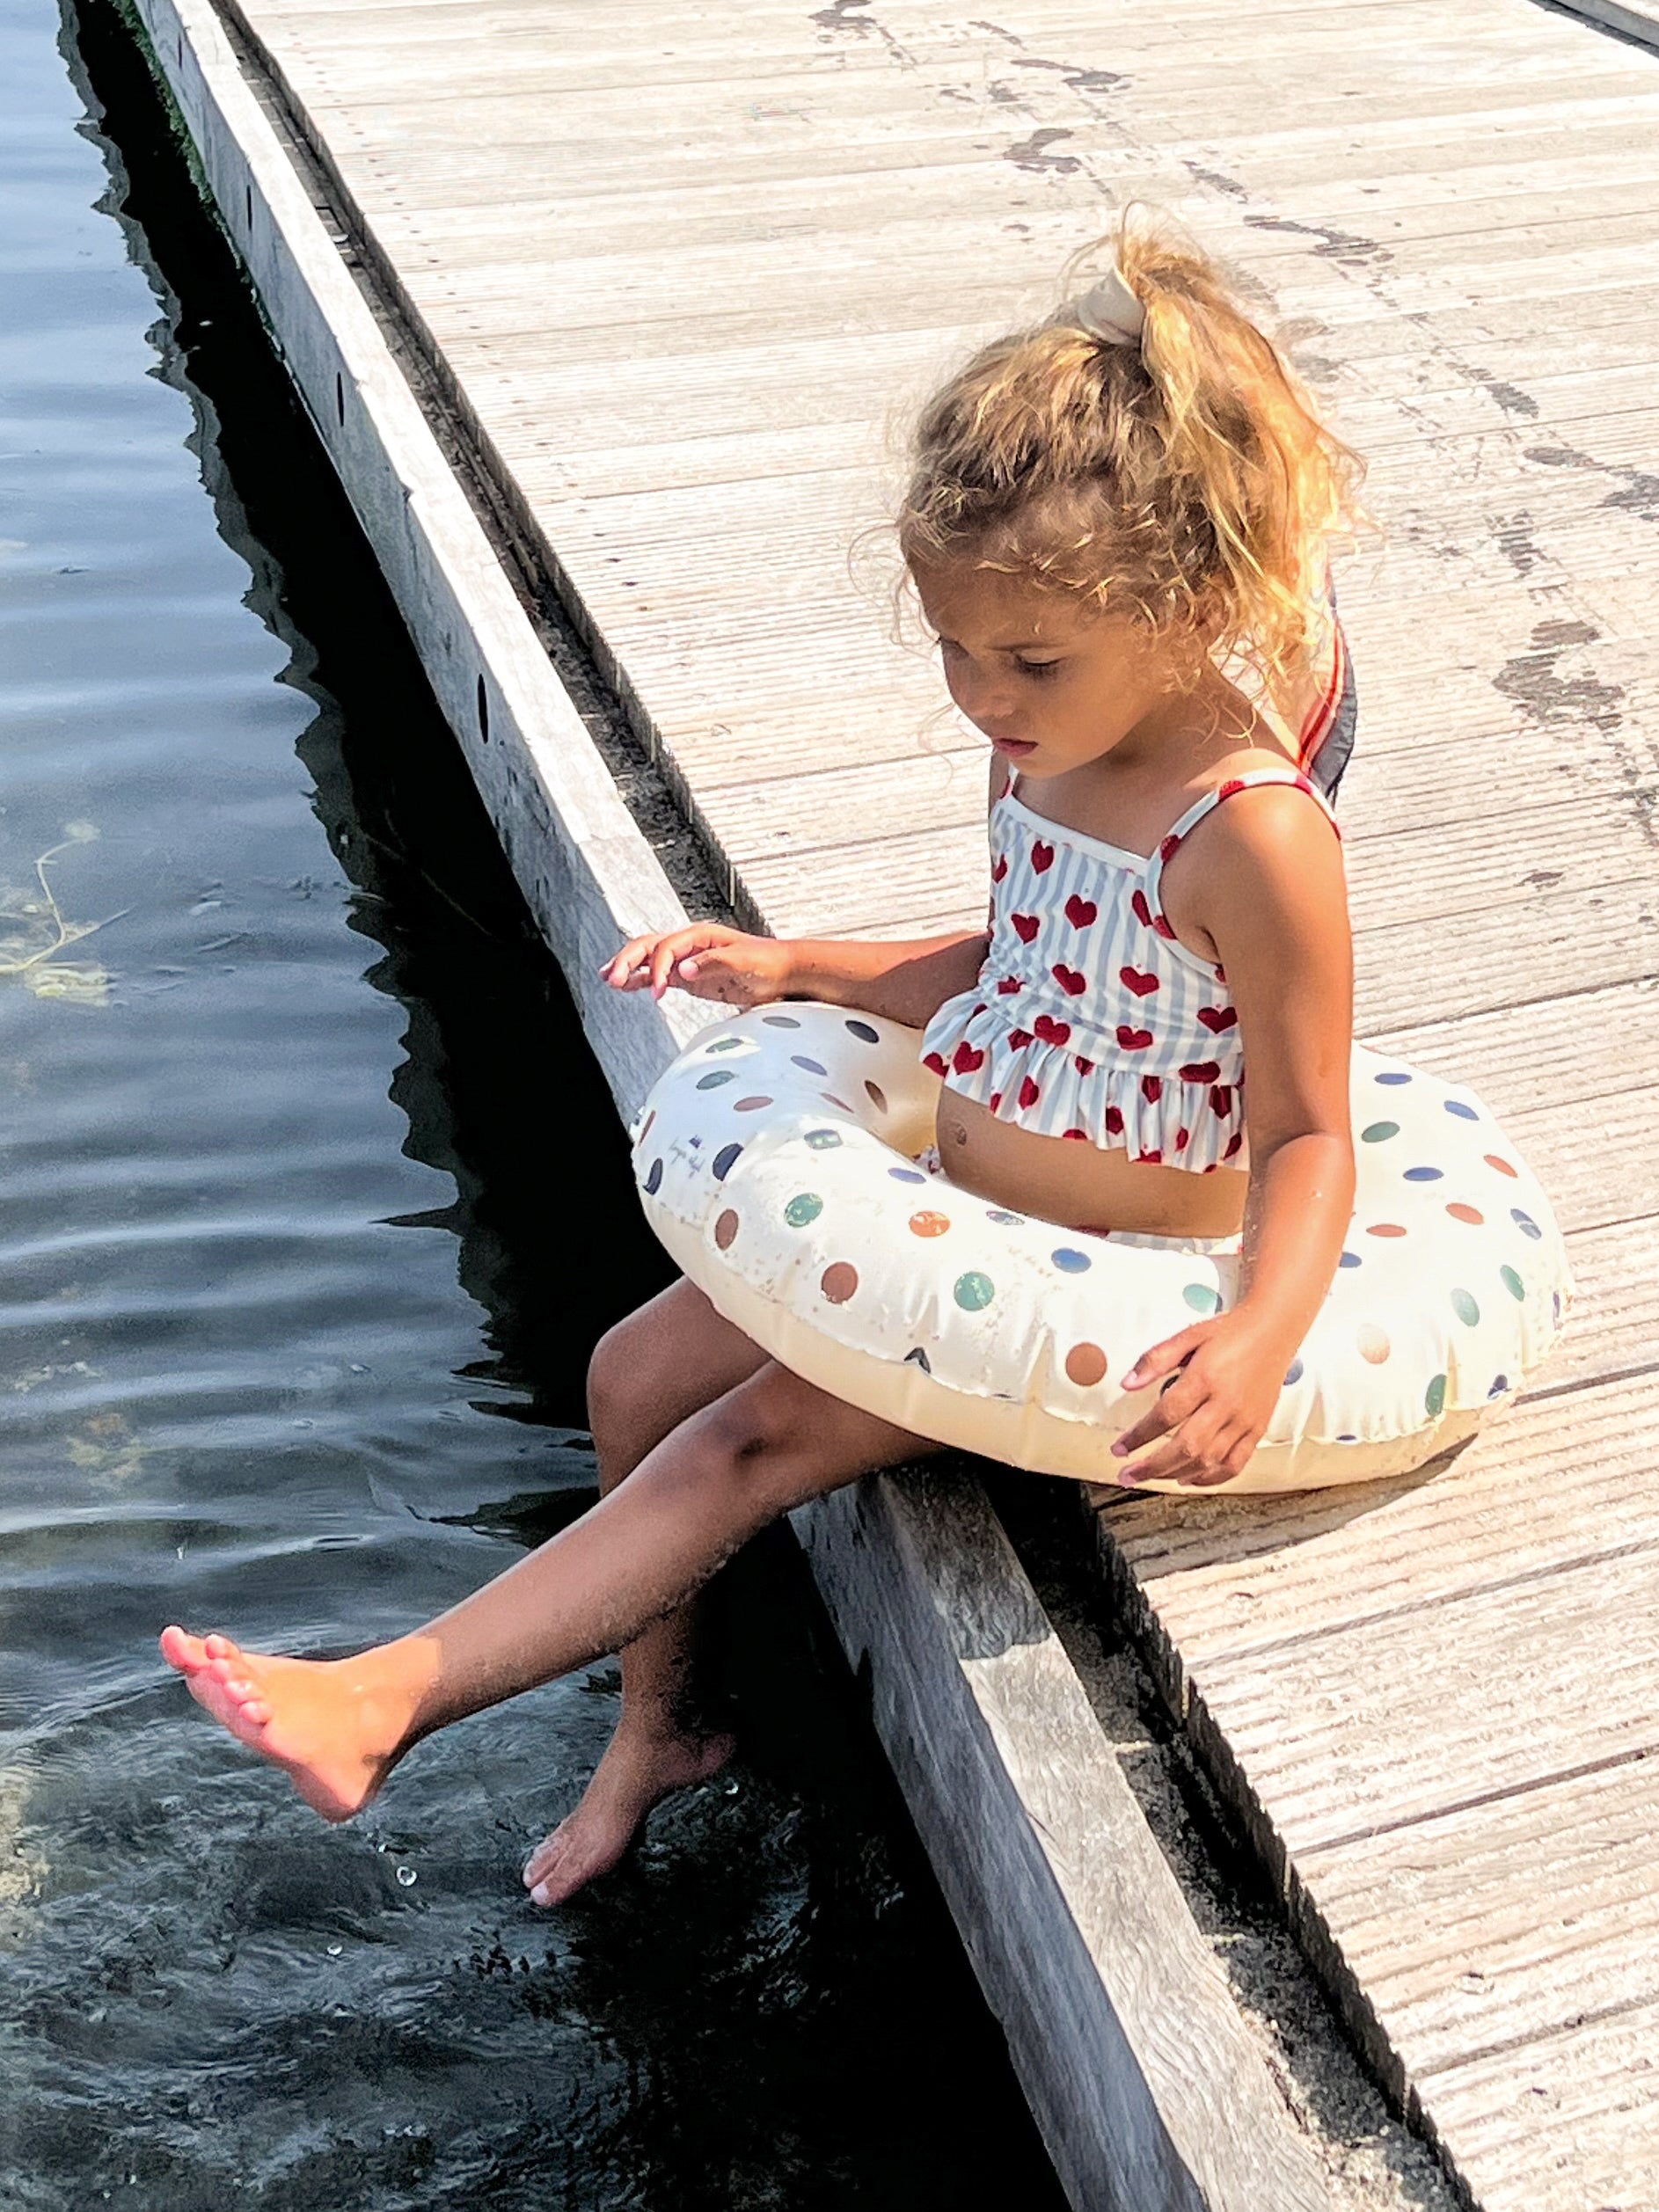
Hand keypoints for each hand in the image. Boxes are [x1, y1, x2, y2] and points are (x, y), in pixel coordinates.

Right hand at [602, 923, 792, 1005]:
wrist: (784, 972)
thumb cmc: (767, 962)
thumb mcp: (743, 962)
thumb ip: (713, 964)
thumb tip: (682, 970)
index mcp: (701, 935)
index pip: (667, 947)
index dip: (658, 968)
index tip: (657, 992)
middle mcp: (690, 945)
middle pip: (649, 946)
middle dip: (628, 960)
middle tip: (612, 978)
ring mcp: (688, 961)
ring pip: (649, 959)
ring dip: (629, 967)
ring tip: (608, 979)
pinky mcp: (690, 978)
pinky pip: (659, 976)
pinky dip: (641, 980)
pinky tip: (625, 987)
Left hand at [1111, 1312, 1291, 1488]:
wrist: (1274, 1331)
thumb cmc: (1231, 1333)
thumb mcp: (1188, 1336)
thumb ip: (1155, 1359)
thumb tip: (1127, 1383)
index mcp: (1205, 1378)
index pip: (1165, 1416)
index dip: (1138, 1436)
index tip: (1120, 1448)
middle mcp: (1226, 1403)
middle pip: (1185, 1446)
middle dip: (1152, 1467)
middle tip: (1127, 1475)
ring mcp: (1244, 1420)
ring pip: (1208, 1460)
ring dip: (1175, 1474)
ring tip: (1151, 1477)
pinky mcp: (1257, 1429)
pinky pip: (1235, 1464)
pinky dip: (1210, 1478)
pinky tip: (1189, 1479)